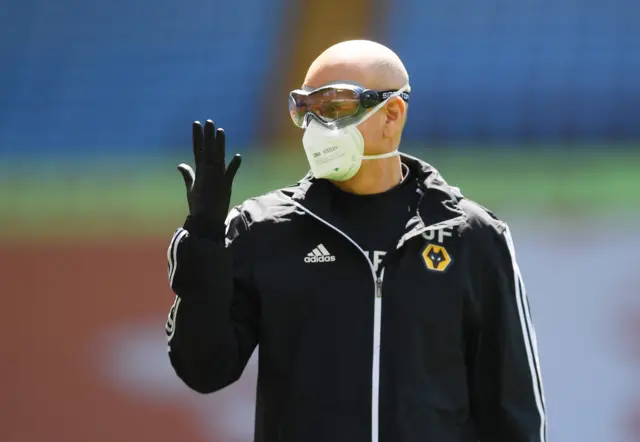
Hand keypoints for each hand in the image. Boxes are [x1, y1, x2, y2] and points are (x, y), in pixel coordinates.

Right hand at [177, 120, 241, 239]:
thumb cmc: (198, 205)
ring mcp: (217, 178)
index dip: (197, 136)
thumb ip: (188, 175)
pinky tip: (238, 156)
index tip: (196, 124)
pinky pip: (231, 173)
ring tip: (220, 131)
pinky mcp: (226, 185)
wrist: (206, 220)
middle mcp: (208, 172)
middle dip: (208, 135)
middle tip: (209, 122)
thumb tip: (180, 164)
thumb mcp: (191, 188)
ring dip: (220, 144)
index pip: (198, 149)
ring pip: (219, 157)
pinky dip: (234, 165)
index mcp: (199, 171)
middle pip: (208, 150)